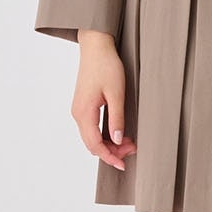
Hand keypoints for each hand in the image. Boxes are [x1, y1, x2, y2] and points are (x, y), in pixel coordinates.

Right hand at [72, 30, 136, 171]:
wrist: (95, 46)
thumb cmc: (106, 66)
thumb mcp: (116, 93)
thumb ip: (117, 119)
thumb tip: (117, 140)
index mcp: (84, 113)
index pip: (95, 145)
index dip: (110, 157)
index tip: (124, 164)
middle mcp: (78, 114)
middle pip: (92, 144)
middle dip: (112, 151)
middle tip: (132, 148)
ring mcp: (79, 110)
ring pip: (92, 137)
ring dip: (109, 143)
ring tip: (128, 141)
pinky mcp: (83, 105)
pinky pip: (91, 128)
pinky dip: (104, 134)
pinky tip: (118, 132)